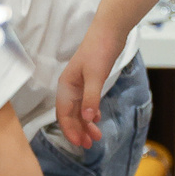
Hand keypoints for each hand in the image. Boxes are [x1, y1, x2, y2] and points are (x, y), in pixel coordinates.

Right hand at [54, 26, 123, 150]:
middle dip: (79, 130)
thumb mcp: (96, 76)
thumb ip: (92, 98)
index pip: (64, 114)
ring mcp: (79, 84)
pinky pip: (87, 103)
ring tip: (97, 136)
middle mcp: (70, 87)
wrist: (110, 30)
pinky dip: (91, 113)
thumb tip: (88, 119)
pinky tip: (98, 119)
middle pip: (71, 115)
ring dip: (86, 124)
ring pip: (80, 110)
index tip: (81, 143)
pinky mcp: (90, 81)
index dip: (70, 130)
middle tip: (91, 145)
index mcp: (66, 86)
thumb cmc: (100, 50)